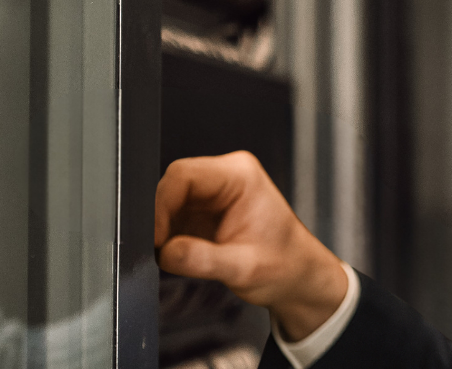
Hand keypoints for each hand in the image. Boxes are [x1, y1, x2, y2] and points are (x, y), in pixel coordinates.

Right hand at [156, 151, 348, 340]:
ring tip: (177, 256)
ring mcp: (212, 193)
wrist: (296, 277)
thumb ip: (203, 259)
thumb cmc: (284, 265)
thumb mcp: (244, 268)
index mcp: (240, 176)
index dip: (162, 205)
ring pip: (168, 202)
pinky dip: (169, 237)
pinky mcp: (203, 211)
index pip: (184, 175)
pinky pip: (173, 217)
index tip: (156, 237)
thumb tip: (167, 252)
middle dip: (161, 219)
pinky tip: (182, 255)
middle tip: (161, 251)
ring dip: (165, 230)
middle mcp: (225, 177)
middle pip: (172, 185)